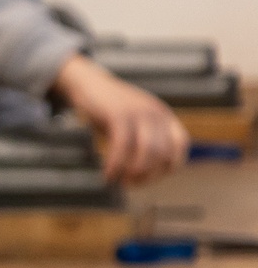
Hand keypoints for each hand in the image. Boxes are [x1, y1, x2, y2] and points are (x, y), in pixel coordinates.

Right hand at [55, 55, 187, 183]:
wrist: (87, 83)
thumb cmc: (108, 109)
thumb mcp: (133, 123)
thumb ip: (143, 141)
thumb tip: (145, 173)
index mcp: (163, 116)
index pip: (180, 146)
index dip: (168, 167)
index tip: (148, 177)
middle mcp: (156, 113)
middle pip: (163, 153)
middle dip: (147, 175)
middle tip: (129, 184)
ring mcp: (138, 112)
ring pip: (147, 152)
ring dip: (133, 173)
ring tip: (118, 181)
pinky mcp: (118, 114)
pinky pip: (122, 146)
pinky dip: (115, 165)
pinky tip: (107, 174)